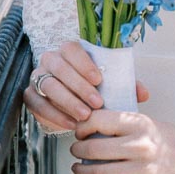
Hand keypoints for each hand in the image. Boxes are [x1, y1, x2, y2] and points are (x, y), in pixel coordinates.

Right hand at [23, 39, 150, 134]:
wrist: (73, 104)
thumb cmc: (93, 89)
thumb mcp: (110, 85)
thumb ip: (125, 86)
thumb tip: (143, 93)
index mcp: (69, 51)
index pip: (71, 48)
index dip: (83, 63)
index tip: (99, 80)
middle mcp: (51, 60)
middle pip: (59, 67)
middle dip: (78, 86)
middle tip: (96, 103)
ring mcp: (38, 77)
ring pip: (48, 85)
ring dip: (68, 101)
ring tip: (85, 116)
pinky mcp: (31, 95)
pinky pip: (37, 103)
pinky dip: (54, 115)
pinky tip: (70, 124)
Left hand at [70, 110, 174, 173]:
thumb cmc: (165, 138)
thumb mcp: (144, 121)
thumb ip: (119, 123)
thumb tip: (86, 127)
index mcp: (138, 124)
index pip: (98, 120)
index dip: (81, 127)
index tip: (79, 132)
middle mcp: (140, 146)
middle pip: (94, 150)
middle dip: (77, 151)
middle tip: (75, 151)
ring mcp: (144, 170)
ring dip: (81, 172)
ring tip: (78, 169)